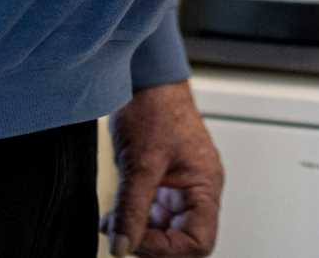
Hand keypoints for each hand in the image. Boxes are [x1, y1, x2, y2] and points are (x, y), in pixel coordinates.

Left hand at [106, 80, 223, 255]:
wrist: (145, 78)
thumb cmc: (156, 107)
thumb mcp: (140, 163)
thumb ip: (131, 209)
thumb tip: (122, 246)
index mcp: (205, 186)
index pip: (198, 242)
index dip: (167, 249)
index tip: (135, 241)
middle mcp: (197, 190)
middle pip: (181, 239)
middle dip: (150, 242)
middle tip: (121, 234)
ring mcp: (179, 186)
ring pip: (164, 228)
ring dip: (138, 230)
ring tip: (113, 222)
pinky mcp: (161, 180)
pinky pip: (151, 211)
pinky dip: (132, 217)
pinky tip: (114, 213)